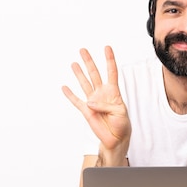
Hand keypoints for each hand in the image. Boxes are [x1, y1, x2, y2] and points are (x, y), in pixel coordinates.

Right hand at [62, 46, 130, 160]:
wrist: (116, 139)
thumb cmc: (122, 124)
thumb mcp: (119, 112)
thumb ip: (105, 105)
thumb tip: (90, 102)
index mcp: (113, 92)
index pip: (111, 72)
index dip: (109, 60)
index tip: (106, 47)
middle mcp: (102, 94)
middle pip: (94, 74)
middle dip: (89, 62)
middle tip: (83, 50)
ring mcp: (93, 101)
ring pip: (84, 84)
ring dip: (79, 73)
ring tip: (74, 63)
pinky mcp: (86, 111)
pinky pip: (76, 101)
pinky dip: (70, 95)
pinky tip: (65, 87)